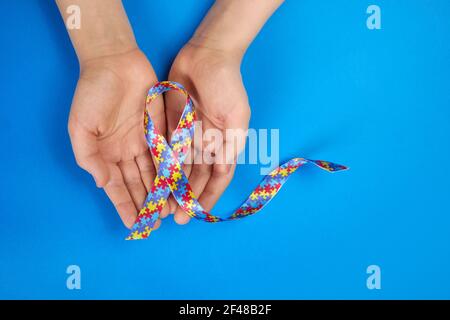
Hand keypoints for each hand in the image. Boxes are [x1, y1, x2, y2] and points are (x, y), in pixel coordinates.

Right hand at [68, 49, 167, 228]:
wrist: (114, 62)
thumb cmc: (92, 93)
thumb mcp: (80, 127)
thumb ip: (89, 157)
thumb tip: (102, 184)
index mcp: (105, 154)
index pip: (117, 186)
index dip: (125, 205)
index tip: (134, 224)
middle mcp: (126, 152)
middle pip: (138, 183)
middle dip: (147, 203)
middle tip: (157, 222)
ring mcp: (144, 141)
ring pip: (155, 173)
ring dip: (161, 192)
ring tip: (170, 210)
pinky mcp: (160, 129)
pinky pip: (167, 154)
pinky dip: (172, 170)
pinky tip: (178, 185)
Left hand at [164, 41, 250, 223]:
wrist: (207, 55)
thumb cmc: (227, 85)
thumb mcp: (236, 117)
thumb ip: (230, 145)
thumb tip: (223, 174)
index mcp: (224, 145)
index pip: (217, 178)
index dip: (207, 196)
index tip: (195, 213)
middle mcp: (207, 145)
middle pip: (196, 177)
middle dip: (186, 196)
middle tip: (174, 216)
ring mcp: (188, 136)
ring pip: (180, 168)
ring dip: (172, 187)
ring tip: (161, 204)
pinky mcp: (171, 126)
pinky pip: (166, 150)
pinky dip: (161, 167)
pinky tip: (153, 180)